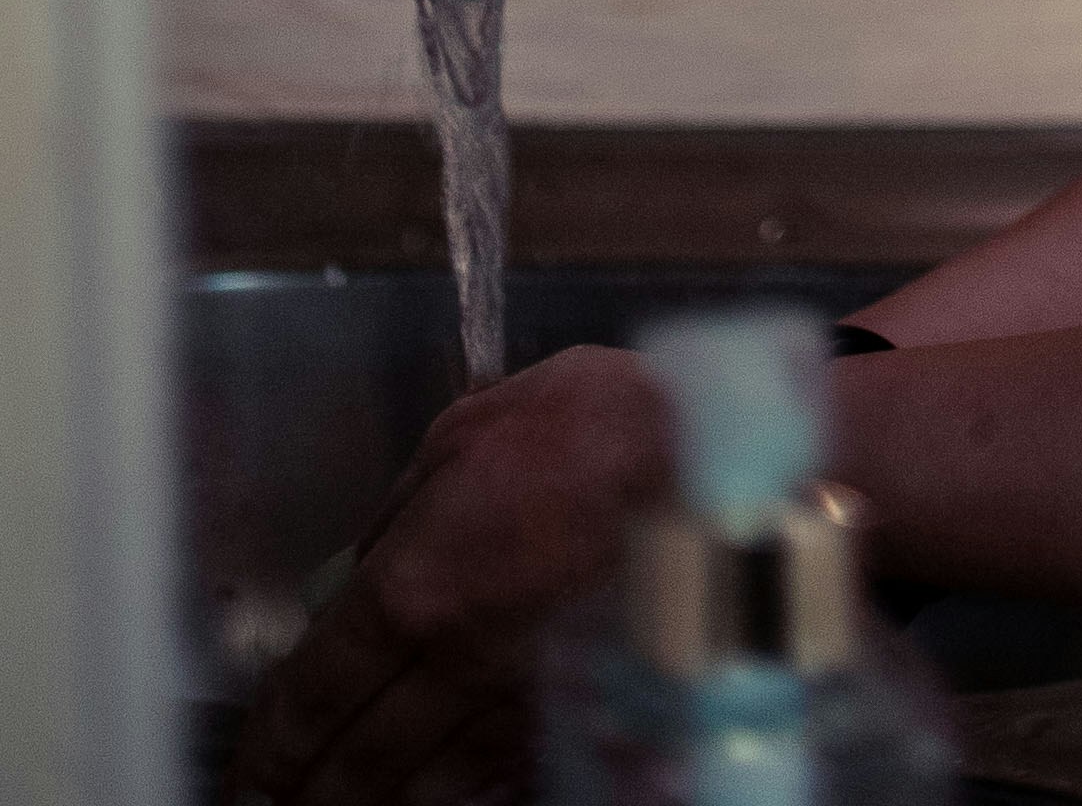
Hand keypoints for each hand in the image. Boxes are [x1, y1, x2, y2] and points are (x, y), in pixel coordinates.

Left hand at [229, 344, 669, 805]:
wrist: (721, 470)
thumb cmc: (598, 425)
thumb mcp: (472, 427)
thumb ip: (406, 503)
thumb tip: (370, 558)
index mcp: (411, 588)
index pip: (312, 692)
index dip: (269, 742)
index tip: (247, 768)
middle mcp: (448, 667)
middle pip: (355, 761)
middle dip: (305, 793)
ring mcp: (513, 705)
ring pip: (421, 786)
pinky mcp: (575, 717)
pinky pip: (497, 780)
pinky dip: (458, 799)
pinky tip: (439, 800)